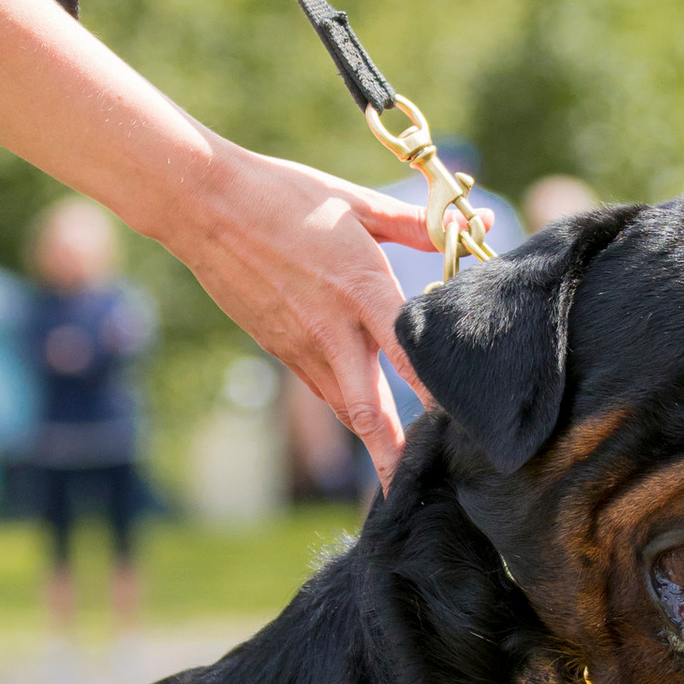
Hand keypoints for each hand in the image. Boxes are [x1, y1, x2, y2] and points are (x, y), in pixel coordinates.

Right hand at [175, 142, 435, 484]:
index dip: (437, 398)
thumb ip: (420, 225)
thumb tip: (478, 223)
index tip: (466, 429)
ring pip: (343, 408)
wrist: (206, 206)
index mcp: (360, 288)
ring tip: (399, 474)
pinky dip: (345, 408)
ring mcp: (300, 345)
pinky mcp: (279, 348)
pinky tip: (365, 421)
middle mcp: (331, 329)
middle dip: (392, 456)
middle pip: (367, 410)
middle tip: (419, 488)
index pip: (408, 357)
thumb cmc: (286, 196)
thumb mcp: (357, 204)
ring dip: (372, 441)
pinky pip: (320, 387)